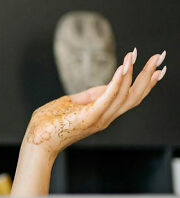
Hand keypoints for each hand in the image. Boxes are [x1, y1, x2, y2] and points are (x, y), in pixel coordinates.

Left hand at [23, 48, 166, 157]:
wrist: (35, 142)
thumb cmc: (48, 125)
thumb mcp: (70, 104)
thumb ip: (88, 96)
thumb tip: (104, 86)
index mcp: (102, 114)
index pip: (130, 97)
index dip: (145, 82)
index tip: (158, 66)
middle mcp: (105, 118)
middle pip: (134, 96)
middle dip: (148, 75)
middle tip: (160, 55)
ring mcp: (98, 119)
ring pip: (124, 95)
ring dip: (132, 73)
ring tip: (137, 55)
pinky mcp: (89, 117)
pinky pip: (107, 97)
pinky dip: (117, 82)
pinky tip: (123, 67)